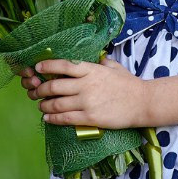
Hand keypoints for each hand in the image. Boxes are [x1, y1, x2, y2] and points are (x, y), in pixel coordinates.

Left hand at [19, 56, 148, 128]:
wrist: (142, 102)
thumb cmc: (128, 84)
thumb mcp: (113, 67)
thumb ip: (100, 62)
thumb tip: (95, 59)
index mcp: (91, 69)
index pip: (63, 65)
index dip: (47, 66)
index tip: (37, 67)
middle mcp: (86, 84)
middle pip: (54, 86)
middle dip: (40, 89)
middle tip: (35, 91)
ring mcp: (87, 102)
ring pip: (56, 104)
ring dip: (44, 105)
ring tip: (40, 105)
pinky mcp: (90, 118)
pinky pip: (65, 118)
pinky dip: (53, 118)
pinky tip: (47, 118)